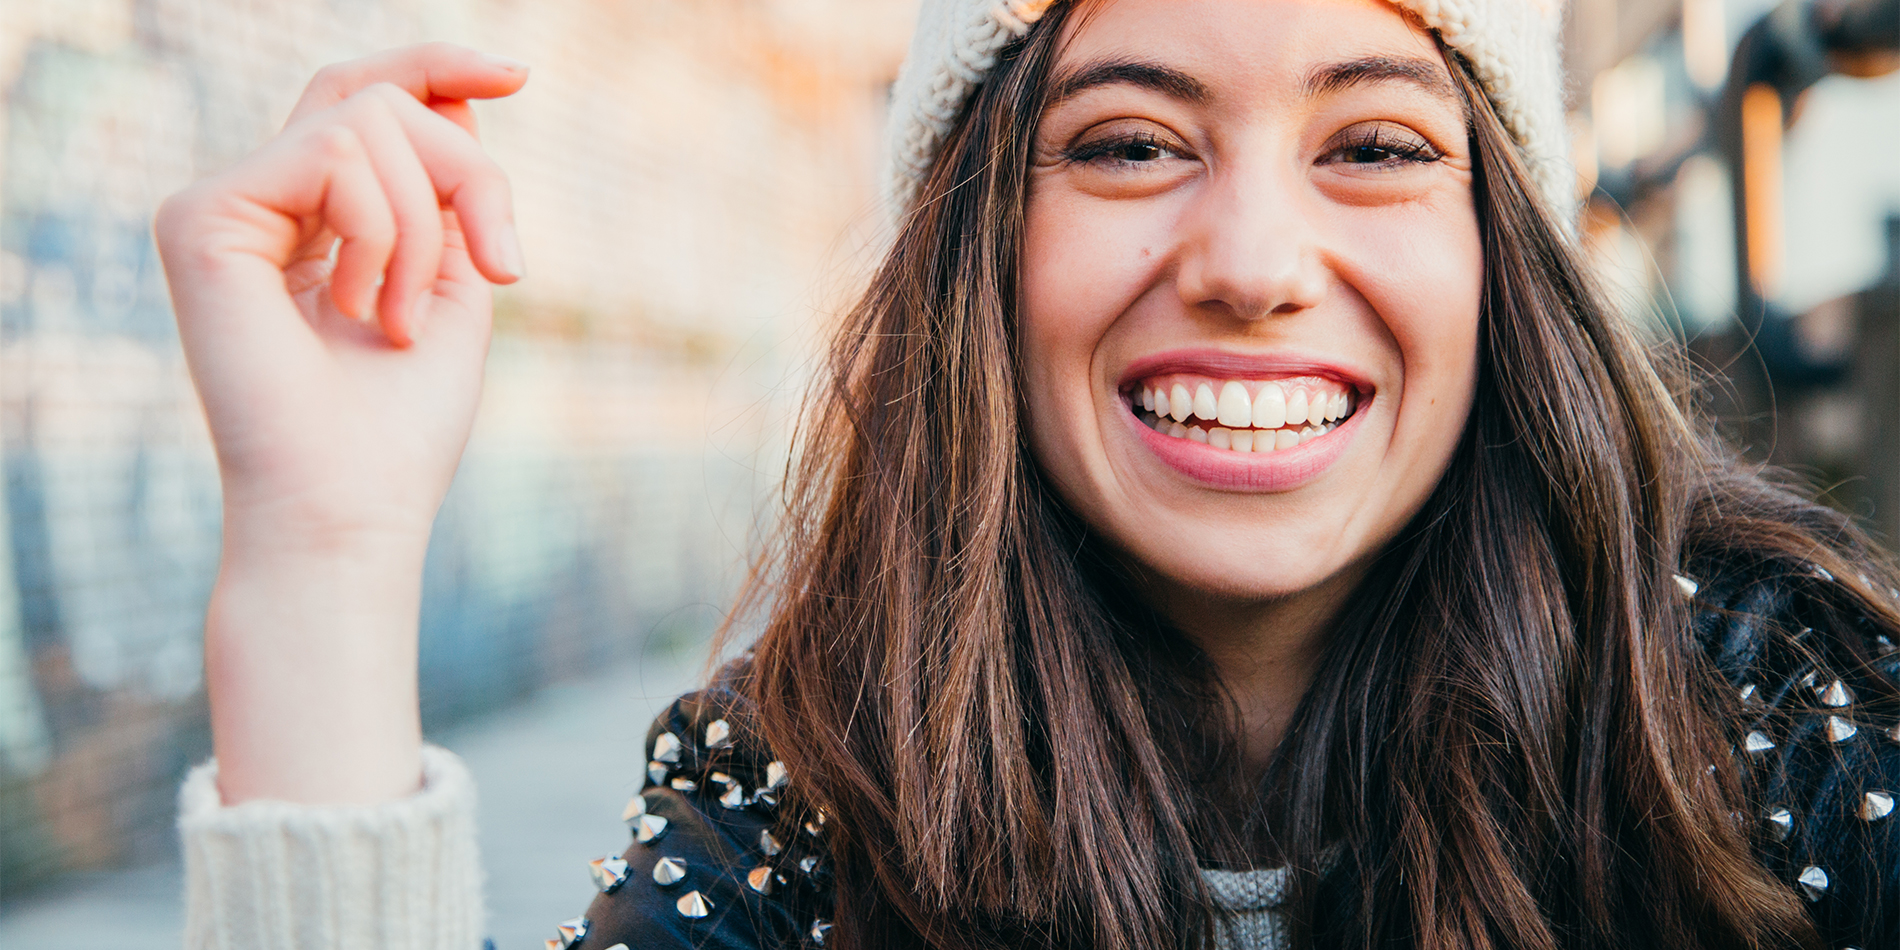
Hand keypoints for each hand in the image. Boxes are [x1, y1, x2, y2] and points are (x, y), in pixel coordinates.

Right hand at [158, 42, 524, 545]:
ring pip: (365, 119)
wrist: (349, 505)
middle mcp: (259, 206)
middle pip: (376, 99)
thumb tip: (455, 97)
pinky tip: (365, 310)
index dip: (436, 69)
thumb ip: (448, 190)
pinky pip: (333, 151)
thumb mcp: (454, 282)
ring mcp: (222, 207)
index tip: (517, 75)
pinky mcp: (200, 216)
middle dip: (467, 170)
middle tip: (499, 265)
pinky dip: (383, 232)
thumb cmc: (401, 424)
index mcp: (311, 220)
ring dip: (427, 226)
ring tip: (403, 320)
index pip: (363, 102)